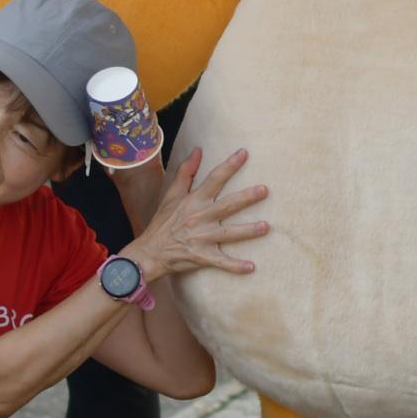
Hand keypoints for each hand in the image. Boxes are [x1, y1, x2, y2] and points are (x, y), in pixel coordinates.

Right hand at [123, 147, 267, 279]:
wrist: (150, 252)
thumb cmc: (163, 222)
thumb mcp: (172, 195)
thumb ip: (186, 172)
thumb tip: (198, 150)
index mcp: (194, 201)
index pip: (214, 179)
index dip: (229, 166)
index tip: (244, 153)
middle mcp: (200, 218)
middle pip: (227, 205)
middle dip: (246, 198)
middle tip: (265, 190)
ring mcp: (202, 238)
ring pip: (228, 233)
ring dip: (247, 231)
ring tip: (266, 227)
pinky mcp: (202, 257)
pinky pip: (221, 262)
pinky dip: (235, 266)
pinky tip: (251, 267)